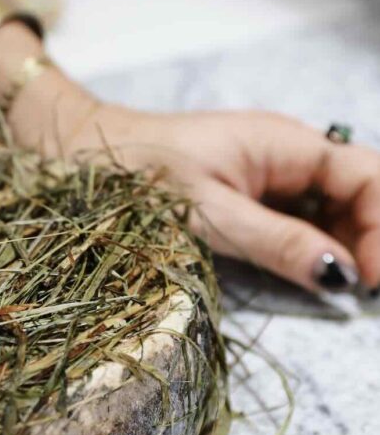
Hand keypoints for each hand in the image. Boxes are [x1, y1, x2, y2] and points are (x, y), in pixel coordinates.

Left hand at [6, 69, 379, 294]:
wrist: (83, 155)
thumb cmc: (138, 175)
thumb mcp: (209, 214)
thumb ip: (278, 243)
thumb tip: (341, 276)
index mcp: (284, 143)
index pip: (365, 176)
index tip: (371, 279)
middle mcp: (287, 154)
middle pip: (358, 191)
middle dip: (371, 237)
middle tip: (365, 291)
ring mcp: (270, 175)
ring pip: (333, 209)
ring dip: (346, 246)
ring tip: (345, 290)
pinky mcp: (250, 195)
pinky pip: (300, 219)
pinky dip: (313, 247)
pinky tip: (313, 274)